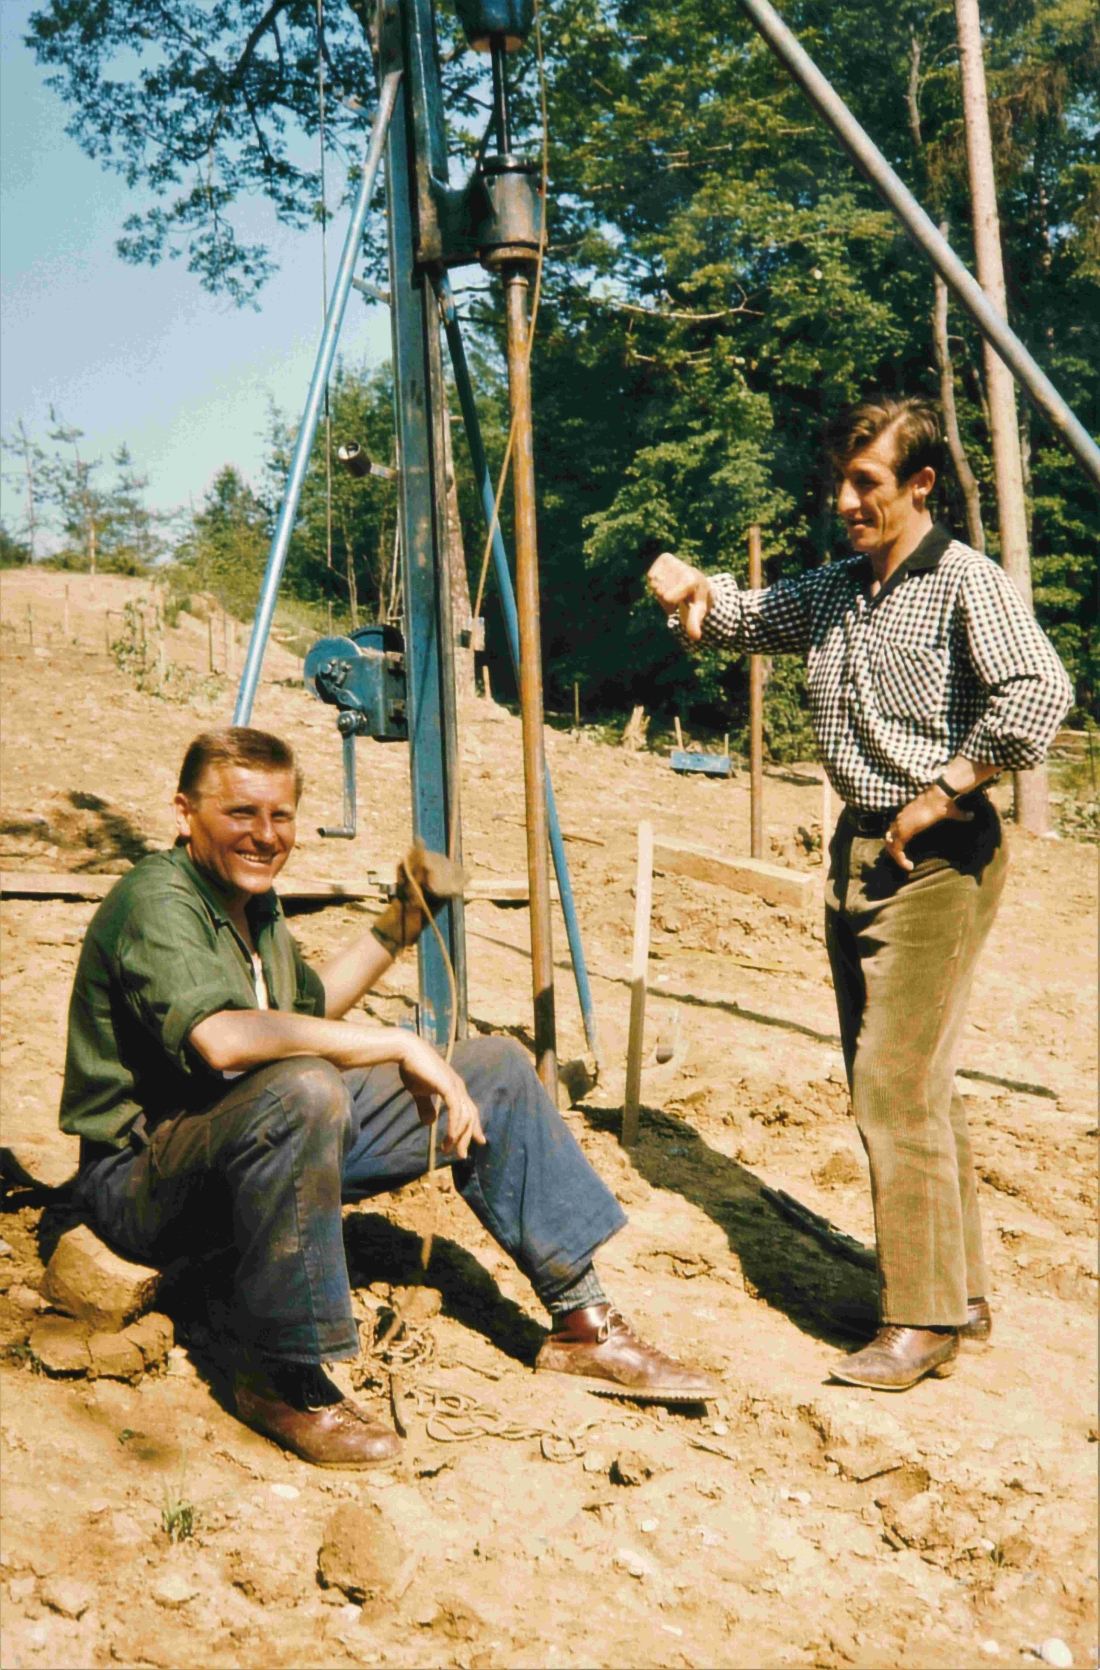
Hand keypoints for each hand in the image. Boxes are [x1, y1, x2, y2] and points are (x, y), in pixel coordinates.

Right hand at [397, 1034, 485, 1159]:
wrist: (407, 1052)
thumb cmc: (412, 1069)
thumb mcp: (419, 1092)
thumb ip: (426, 1107)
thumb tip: (430, 1123)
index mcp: (455, 1088)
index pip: (469, 1110)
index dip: (474, 1126)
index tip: (478, 1141)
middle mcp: (459, 1087)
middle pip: (470, 1116)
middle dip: (467, 1136)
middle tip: (461, 1154)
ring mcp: (455, 1087)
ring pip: (465, 1117)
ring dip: (459, 1135)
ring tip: (449, 1149)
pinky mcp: (448, 1087)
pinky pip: (456, 1112)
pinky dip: (454, 1127)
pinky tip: (449, 1138)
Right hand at [646, 553, 712, 641]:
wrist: (697, 583)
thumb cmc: (695, 600)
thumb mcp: (696, 613)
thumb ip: (694, 623)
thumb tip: (696, 638)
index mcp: (692, 580)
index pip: (667, 598)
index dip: (670, 605)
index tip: (681, 602)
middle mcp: (684, 568)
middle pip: (660, 590)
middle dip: (665, 598)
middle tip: (677, 596)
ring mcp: (675, 561)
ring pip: (654, 583)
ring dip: (660, 591)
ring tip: (673, 589)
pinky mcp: (666, 558)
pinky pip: (650, 575)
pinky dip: (655, 581)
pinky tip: (667, 582)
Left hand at [884, 787, 972, 871]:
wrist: (941, 795)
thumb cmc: (945, 802)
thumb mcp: (950, 811)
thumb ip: (960, 815)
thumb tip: (973, 815)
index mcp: (905, 815)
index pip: (893, 830)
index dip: (895, 842)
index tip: (904, 852)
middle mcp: (900, 819)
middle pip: (888, 838)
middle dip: (894, 852)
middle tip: (904, 861)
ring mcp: (900, 825)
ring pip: (891, 845)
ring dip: (897, 857)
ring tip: (907, 865)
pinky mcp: (904, 831)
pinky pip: (897, 849)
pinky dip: (900, 860)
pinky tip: (909, 866)